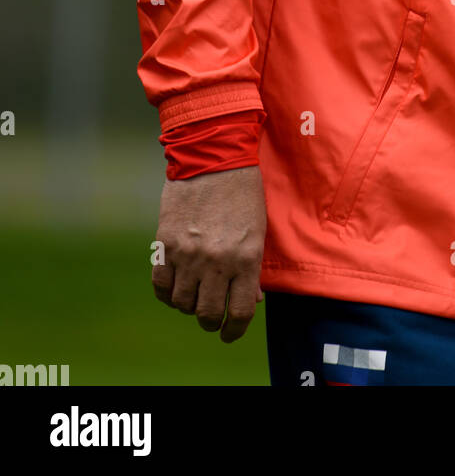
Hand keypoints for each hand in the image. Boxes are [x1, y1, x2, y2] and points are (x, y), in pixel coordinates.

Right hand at [152, 165, 266, 342]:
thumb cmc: (242, 192)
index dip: (234, 331)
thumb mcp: (257, 231)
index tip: (229, 333)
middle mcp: (217, 261)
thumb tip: (250, 300)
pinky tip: (174, 286)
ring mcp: (189, 254)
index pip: (239, 313)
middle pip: (208, 314)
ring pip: (182, 304)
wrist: (213, 157)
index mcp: (246, 258)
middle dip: (211, 320)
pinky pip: (160, 285)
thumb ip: (252, 269)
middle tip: (211, 314)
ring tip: (194, 293)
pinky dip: (167, 292)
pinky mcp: (166, 244)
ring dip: (188, 305)